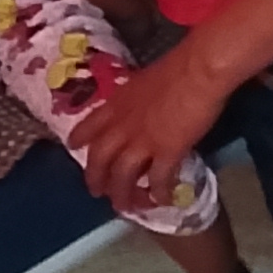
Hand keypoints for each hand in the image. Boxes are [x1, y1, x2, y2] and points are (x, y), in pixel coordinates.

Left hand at [68, 48, 228, 214]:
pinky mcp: (167, 152)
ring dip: (123, 194)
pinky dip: (159, 192)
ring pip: (123, 176)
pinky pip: (158, 179)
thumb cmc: (177, 66)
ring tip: (126, 206)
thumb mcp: (145, 80)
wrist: (198, 69)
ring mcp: (143, 141)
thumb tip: (143, 108)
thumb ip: (138, 99)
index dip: (79, 138)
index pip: (89, 125)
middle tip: (97, 192)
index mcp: (117, 104)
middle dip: (96, 178)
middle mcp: (123, 126)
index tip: (74, 147)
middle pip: (100, 159)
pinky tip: (163, 200)